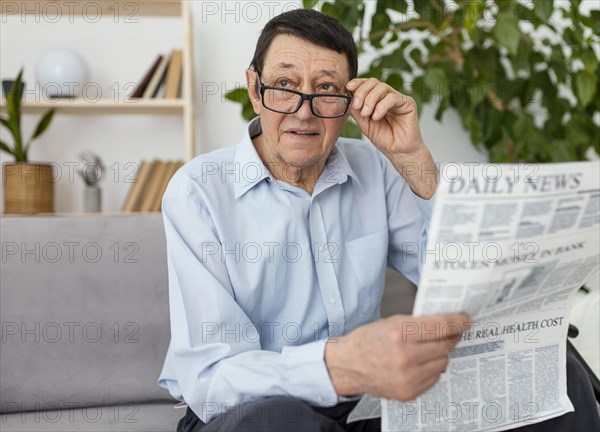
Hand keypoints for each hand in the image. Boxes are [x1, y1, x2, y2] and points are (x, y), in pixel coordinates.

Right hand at [324, 313, 470, 400]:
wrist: (347, 366)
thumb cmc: (368, 341)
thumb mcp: (391, 322)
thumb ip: (418, 323)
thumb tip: (447, 323)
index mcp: (399, 333)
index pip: (441, 326)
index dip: (458, 321)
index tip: (465, 319)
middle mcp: (404, 357)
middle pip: (445, 345)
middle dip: (450, 337)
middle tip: (451, 332)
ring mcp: (407, 377)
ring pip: (442, 362)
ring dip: (440, 353)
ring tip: (430, 348)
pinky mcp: (408, 392)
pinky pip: (434, 377)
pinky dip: (431, 368)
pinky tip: (421, 362)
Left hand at [346, 78, 437, 198]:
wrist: (398, 151)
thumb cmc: (384, 138)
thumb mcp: (364, 123)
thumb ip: (357, 110)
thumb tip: (348, 96)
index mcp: (377, 99)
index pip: (367, 84)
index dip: (358, 83)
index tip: (348, 87)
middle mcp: (388, 96)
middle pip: (373, 82)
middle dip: (362, 92)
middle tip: (357, 106)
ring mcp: (398, 98)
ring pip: (382, 87)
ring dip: (370, 100)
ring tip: (366, 114)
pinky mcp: (408, 103)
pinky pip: (392, 98)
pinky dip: (381, 106)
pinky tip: (376, 117)